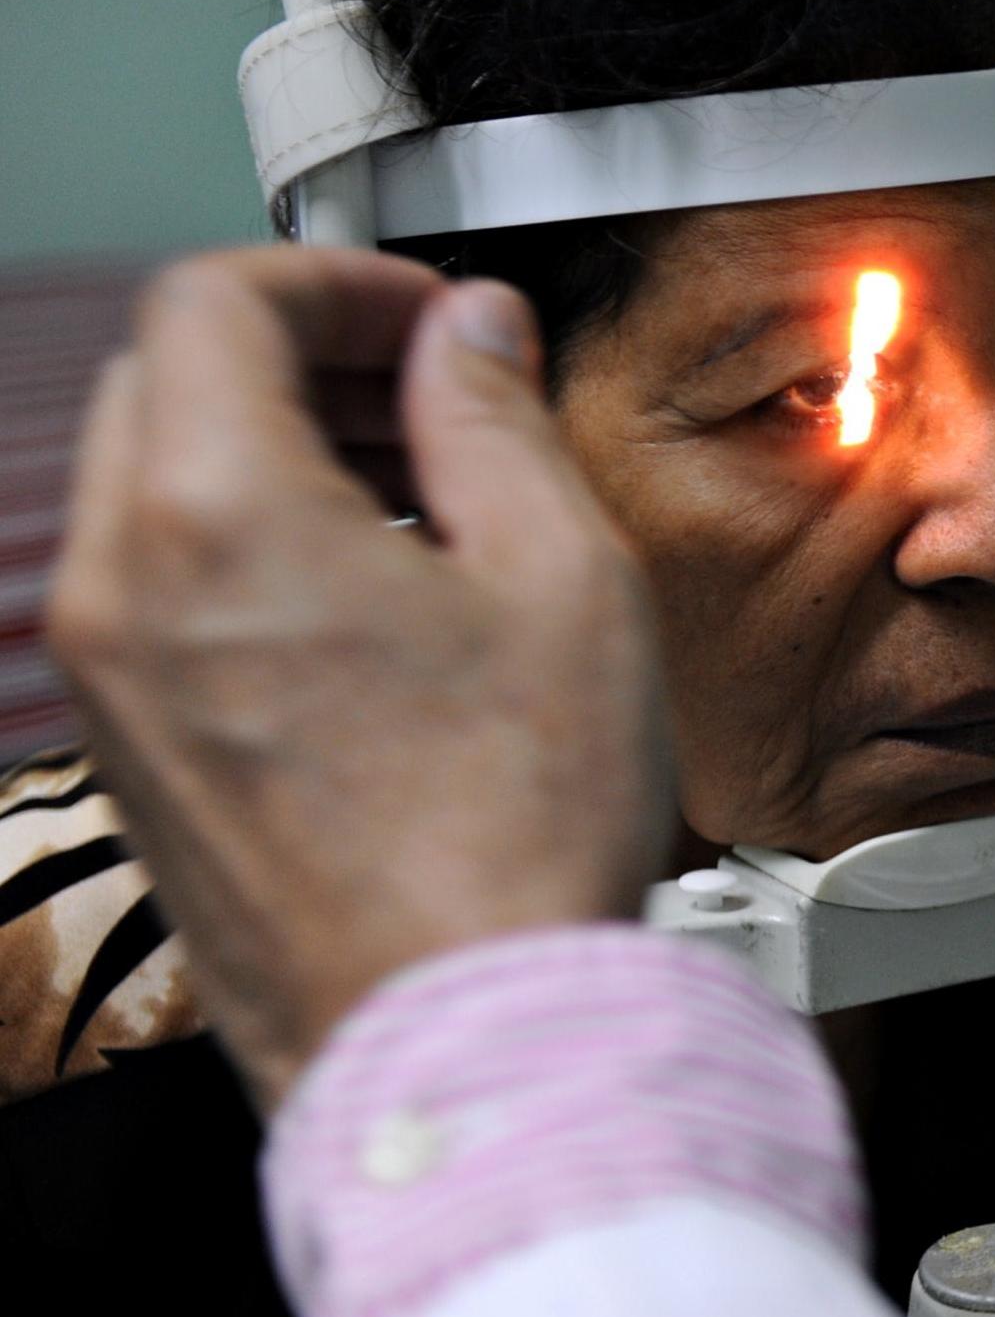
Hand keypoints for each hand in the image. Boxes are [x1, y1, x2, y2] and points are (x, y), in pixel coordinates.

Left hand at [47, 249, 674, 1107]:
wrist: (459, 1036)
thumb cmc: (512, 835)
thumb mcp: (559, 576)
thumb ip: (494, 418)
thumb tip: (469, 333)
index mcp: (216, 521)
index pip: (216, 301)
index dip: (338, 279)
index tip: (429, 314)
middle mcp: (124, 597)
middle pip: (170, 382)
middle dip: (303, 354)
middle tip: (431, 387)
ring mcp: (112, 687)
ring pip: (157, 487)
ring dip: (277, 448)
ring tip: (424, 494)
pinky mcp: (135, 758)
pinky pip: (162, 591)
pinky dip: (251, 547)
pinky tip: (381, 598)